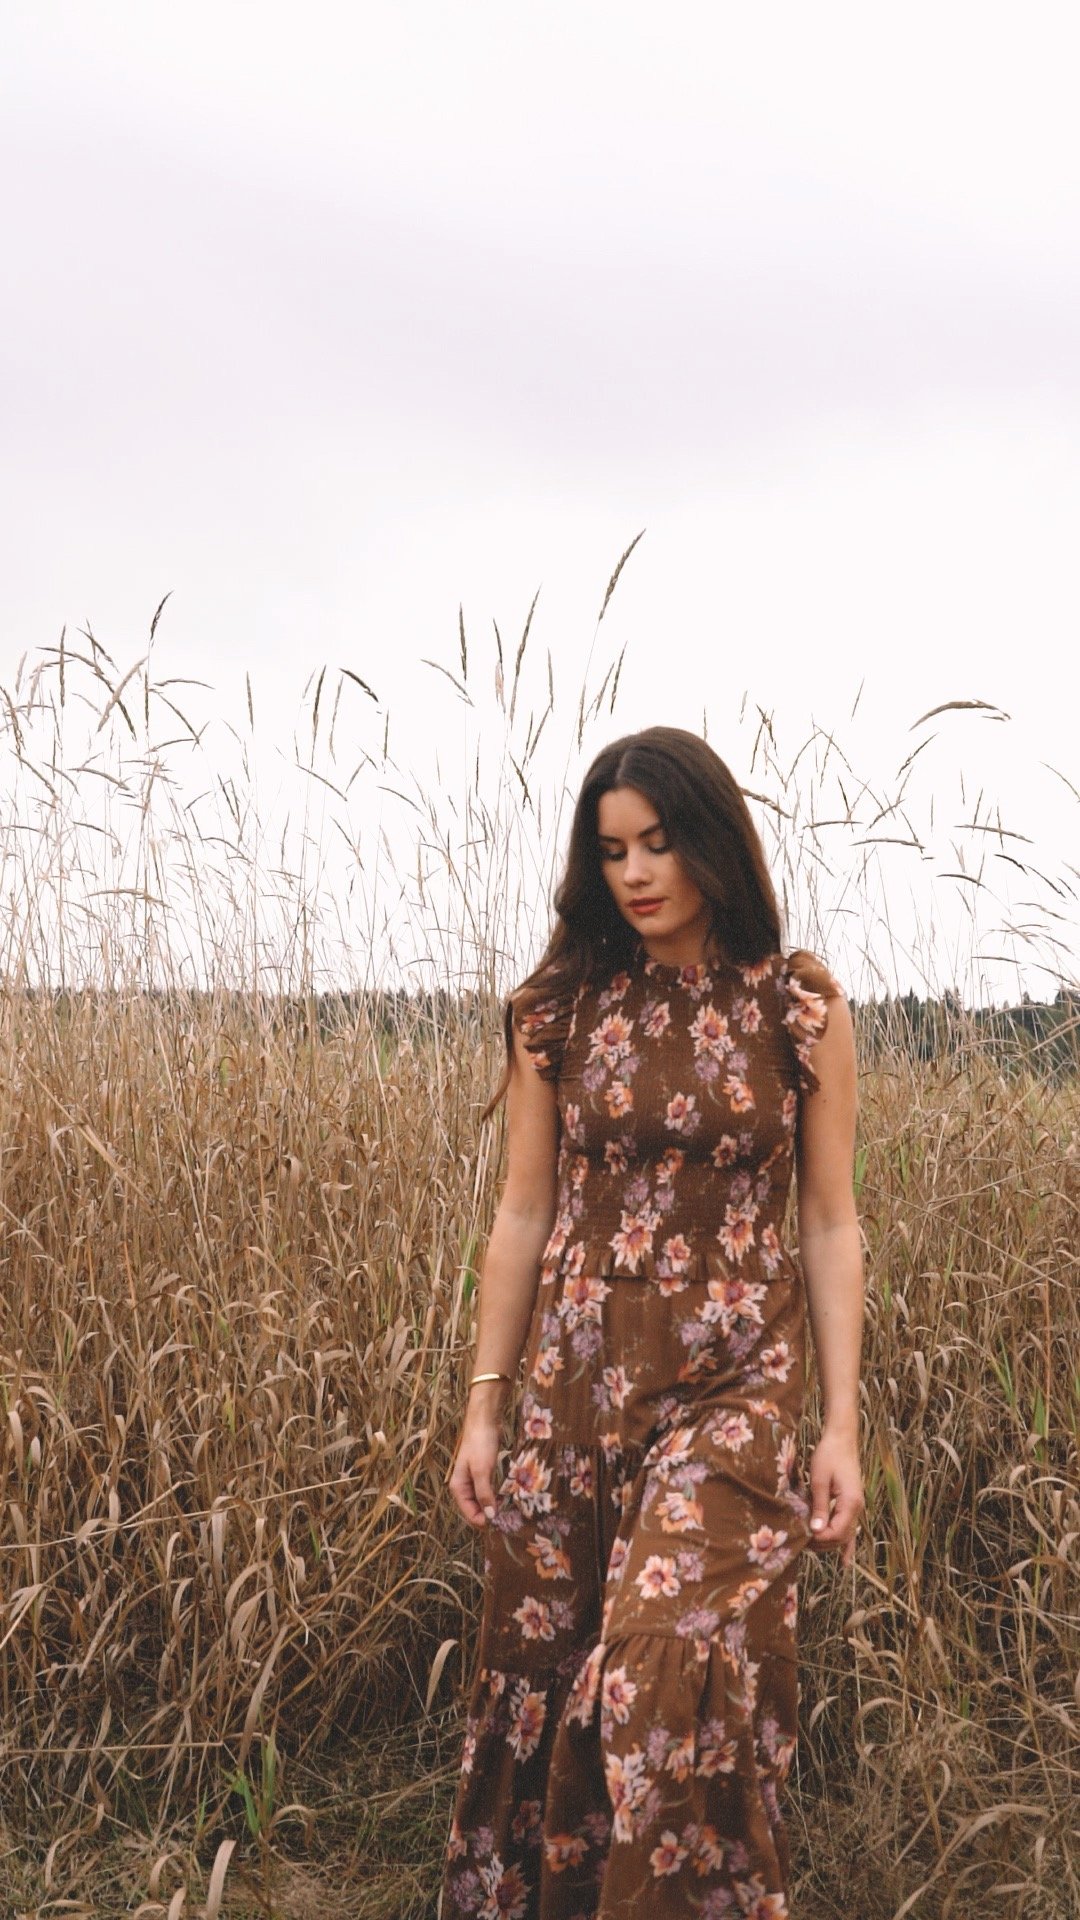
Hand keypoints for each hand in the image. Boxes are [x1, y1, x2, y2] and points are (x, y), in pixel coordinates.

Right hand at [445, 1408, 505, 1529]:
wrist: (484, 1421)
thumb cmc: (480, 1444)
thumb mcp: (482, 1471)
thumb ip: (484, 1494)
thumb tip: (489, 1517)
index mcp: (458, 1488)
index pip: (469, 1514)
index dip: (483, 1521)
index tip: (501, 1524)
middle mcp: (463, 1487)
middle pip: (475, 1510)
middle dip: (489, 1515)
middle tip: (508, 1520)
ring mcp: (472, 1480)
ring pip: (482, 1501)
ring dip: (493, 1507)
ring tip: (509, 1513)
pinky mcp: (482, 1474)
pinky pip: (488, 1491)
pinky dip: (495, 1497)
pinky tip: (505, 1499)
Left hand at [807, 1426, 863, 1567]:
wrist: (841, 1439)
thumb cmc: (828, 1455)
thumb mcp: (819, 1480)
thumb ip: (819, 1506)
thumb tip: (816, 1531)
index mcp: (851, 1503)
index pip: (836, 1533)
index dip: (819, 1539)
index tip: (802, 1537)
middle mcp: (857, 1509)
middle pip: (840, 1538)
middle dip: (821, 1543)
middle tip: (799, 1540)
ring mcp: (856, 1507)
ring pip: (844, 1535)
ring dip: (828, 1543)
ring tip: (809, 1546)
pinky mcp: (851, 1504)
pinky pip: (850, 1530)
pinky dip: (847, 1546)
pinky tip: (845, 1562)